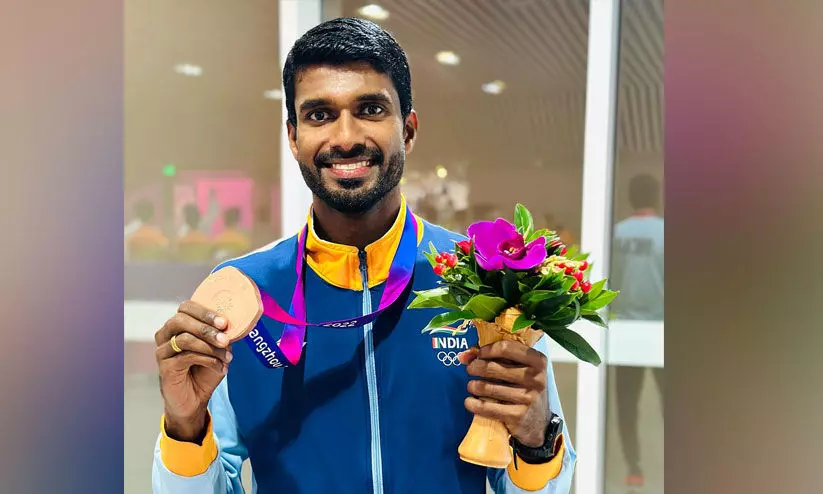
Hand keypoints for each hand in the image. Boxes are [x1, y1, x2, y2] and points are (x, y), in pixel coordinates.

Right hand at [154, 300, 232, 441]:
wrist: (195, 400)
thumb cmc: (205, 371)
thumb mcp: (217, 350)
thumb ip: (221, 337)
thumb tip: (230, 327)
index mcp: (179, 325)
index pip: (185, 308)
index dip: (204, 311)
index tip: (224, 322)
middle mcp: (166, 334)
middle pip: (181, 320)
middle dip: (206, 327)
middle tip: (225, 338)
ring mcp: (163, 350)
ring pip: (185, 338)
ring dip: (210, 347)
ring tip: (227, 357)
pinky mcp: (164, 366)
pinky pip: (186, 356)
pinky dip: (208, 360)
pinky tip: (220, 367)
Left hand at [458, 341, 549, 446]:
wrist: (539, 422)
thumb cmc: (525, 388)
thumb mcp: (519, 369)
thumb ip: (496, 357)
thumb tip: (464, 356)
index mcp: (538, 361)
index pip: (506, 348)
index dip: (487, 350)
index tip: (479, 354)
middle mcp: (535, 378)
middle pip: (492, 367)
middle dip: (475, 367)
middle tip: (470, 369)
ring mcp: (527, 397)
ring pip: (487, 387)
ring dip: (473, 386)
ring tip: (471, 386)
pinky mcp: (518, 415)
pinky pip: (487, 407)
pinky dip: (473, 404)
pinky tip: (470, 401)